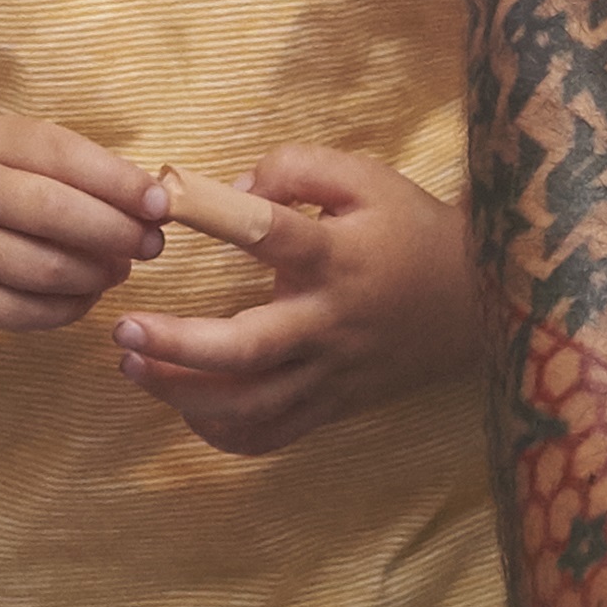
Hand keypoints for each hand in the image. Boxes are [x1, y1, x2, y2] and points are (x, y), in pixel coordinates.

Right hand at [0, 114, 165, 328]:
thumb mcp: (17, 160)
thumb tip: (154, 206)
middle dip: (116, 232)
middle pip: (54, 212)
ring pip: (44, 268)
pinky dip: (70, 307)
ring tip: (118, 270)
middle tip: (152, 246)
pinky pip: (26, 312)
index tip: (161, 205)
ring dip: (97, 274)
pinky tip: (85, 295)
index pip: (60, 154)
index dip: (118, 181)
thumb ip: (80, 172)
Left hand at [112, 145, 487, 455]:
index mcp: (335, 258)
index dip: (212, 215)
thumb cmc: (411, 229)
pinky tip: (186, 408)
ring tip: (133, 368)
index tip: (161, 203)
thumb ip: (296, 170)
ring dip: (183, 394)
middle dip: (175, 345)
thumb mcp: (366, 177)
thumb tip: (232, 191)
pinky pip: (272, 435)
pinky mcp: (335, 405)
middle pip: (245, 349)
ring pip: (250, 405)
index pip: (269, 234)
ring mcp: (331, 373)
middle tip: (122, 331)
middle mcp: (329, 323)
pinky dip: (223, 432)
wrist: (483, 299)